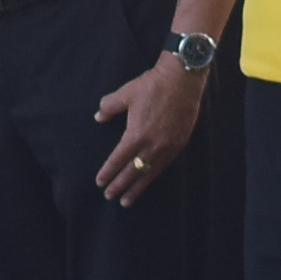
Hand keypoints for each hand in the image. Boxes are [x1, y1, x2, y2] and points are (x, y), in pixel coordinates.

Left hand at [91, 56, 200, 202]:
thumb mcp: (126, 93)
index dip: (108, 172)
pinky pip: (163, 165)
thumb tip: (98, 118)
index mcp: (136, 134)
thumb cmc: (152, 85)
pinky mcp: (179, 143)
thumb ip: (109, 107)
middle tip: (109, 197)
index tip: (100, 182)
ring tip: (127, 200)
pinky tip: (148, 180)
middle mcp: (152, 145)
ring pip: (149, 173)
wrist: (183, 79)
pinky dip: (154, 175)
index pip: (118, 159)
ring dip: (137, 187)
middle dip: (120, 185)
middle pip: (132, 171)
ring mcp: (167, 146)